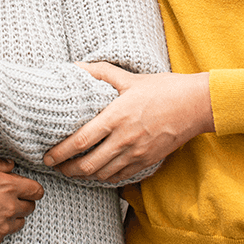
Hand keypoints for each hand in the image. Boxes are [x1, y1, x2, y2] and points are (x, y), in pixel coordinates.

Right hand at [0, 153, 43, 243]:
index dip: (33, 188)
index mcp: (6, 186)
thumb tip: (10, 165)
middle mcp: (7, 209)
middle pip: (30, 208)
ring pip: (18, 223)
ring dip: (11, 216)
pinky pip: (1, 236)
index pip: (36, 190)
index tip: (28, 188)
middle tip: (8, 197)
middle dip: (22, 201)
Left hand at [42, 63, 213, 182]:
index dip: (60, 152)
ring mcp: (137, 153)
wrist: (196, 105)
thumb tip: (74, 66)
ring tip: (73, 171)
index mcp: (116, 116)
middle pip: (88, 165)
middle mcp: (124, 139)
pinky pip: (121, 176)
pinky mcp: (147, 161)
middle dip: (67, 170)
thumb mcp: (129, 77)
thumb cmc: (163, 88)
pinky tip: (98, 172)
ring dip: (84, 176)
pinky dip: (105, 177)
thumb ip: (99, 72)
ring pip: (103, 174)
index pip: (81, 140)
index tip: (47, 156)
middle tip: (56, 167)